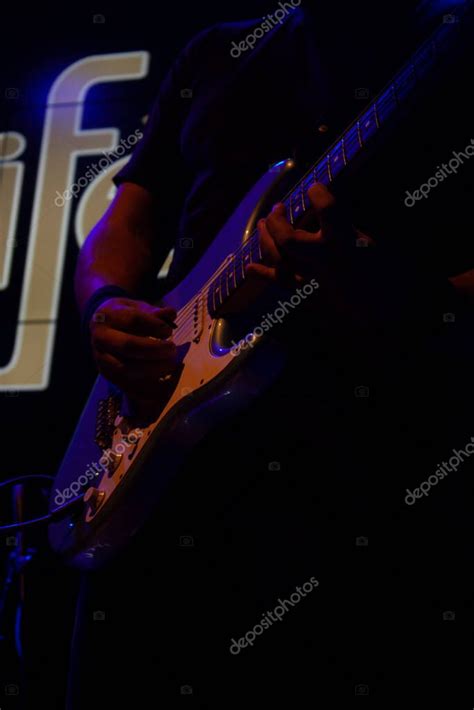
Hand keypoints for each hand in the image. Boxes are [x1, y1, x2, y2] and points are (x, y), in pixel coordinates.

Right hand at [88, 297, 178, 397]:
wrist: (100, 328)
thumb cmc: (123, 316)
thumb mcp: (136, 307)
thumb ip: (153, 311)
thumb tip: (170, 314)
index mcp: (107, 316)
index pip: (133, 319)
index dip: (155, 325)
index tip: (169, 331)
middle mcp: (100, 338)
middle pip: (128, 346)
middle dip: (154, 349)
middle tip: (172, 349)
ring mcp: (101, 359)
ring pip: (126, 369)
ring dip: (153, 369)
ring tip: (170, 364)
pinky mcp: (107, 375)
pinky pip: (127, 385)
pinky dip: (146, 385)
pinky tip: (162, 379)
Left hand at [248, 182, 372, 284]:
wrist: (384, 317)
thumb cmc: (384, 278)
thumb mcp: (370, 245)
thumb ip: (346, 229)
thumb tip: (326, 216)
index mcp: (345, 244)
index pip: (326, 209)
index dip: (318, 193)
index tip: (315, 189)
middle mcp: (323, 261)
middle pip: (288, 238)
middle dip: (278, 220)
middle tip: (278, 208)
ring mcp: (311, 280)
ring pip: (277, 258)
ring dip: (265, 238)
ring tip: (263, 225)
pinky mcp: (305, 295)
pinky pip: (279, 282)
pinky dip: (263, 273)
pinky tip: (250, 267)